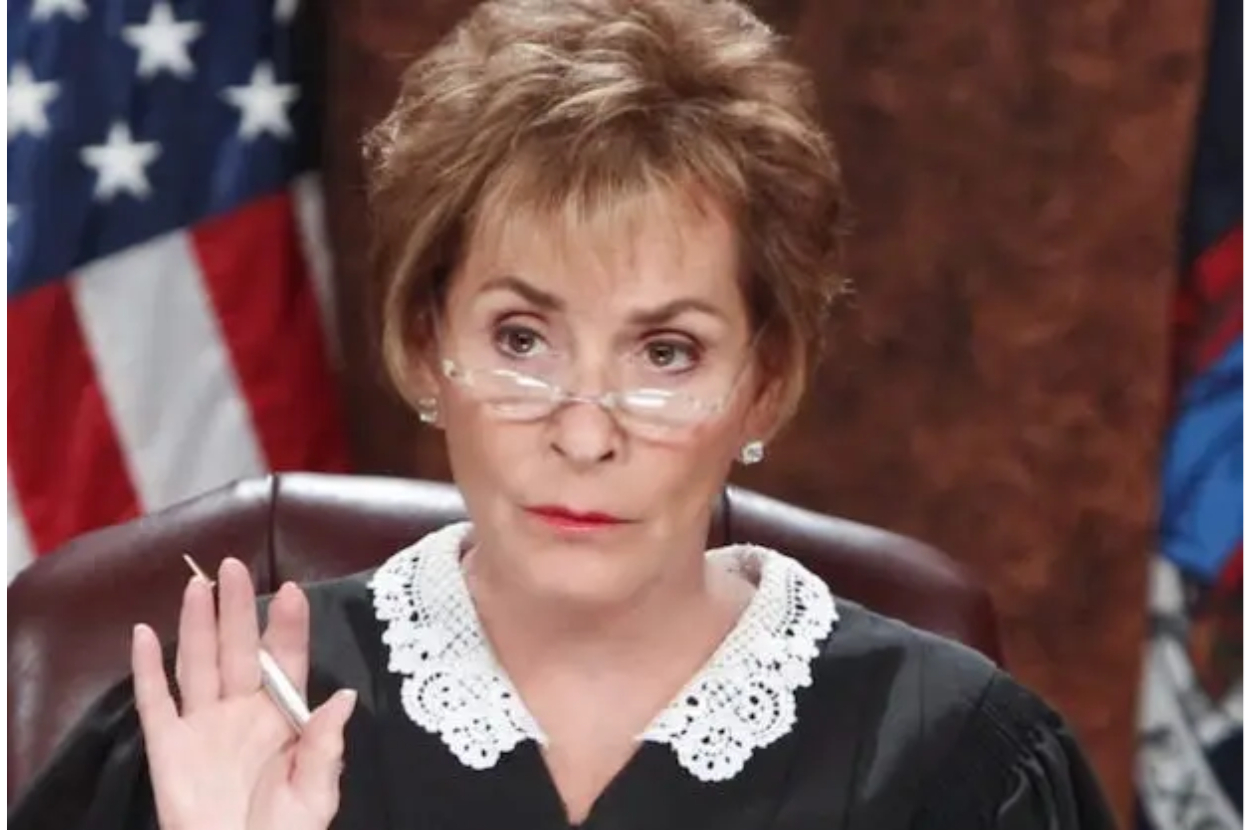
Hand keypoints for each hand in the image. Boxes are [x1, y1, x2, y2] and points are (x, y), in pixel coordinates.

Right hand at [131, 559, 356, 829]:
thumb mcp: (314, 797)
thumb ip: (324, 748)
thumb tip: (342, 698)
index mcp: (283, 720)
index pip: (286, 662)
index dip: (287, 628)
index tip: (292, 592)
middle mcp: (242, 713)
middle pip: (238, 650)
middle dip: (237, 609)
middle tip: (234, 566)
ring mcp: (203, 728)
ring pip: (198, 664)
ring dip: (196, 625)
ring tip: (197, 585)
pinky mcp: (167, 749)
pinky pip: (154, 702)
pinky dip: (146, 669)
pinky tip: (143, 634)